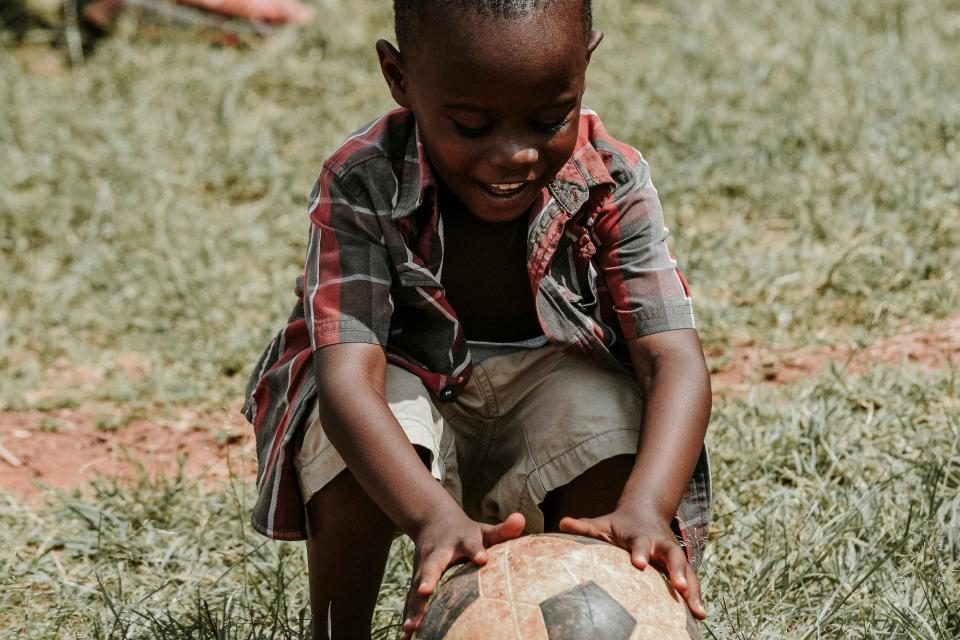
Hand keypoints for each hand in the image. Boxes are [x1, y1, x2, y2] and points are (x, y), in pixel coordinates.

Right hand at [402, 511, 524, 638]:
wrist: (431, 520)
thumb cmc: (466, 532)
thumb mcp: (484, 529)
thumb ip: (503, 529)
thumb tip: (521, 519)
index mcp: (460, 541)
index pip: (470, 545)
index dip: (476, 551)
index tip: (483, 559)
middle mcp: (437, 554)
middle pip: (433, 566)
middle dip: (428, 578)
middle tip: (425, 591)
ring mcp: (423, 568)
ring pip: (417, 588)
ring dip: (414, 607)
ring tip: (411, 627)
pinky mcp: (416, 582)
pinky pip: (411, 601)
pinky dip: (409, 617)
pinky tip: (406, 636)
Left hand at [559, 507, 705, 619]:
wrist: (646, 513)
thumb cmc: (619, 525)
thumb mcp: (602, 523)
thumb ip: (584, 527)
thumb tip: (562, 523)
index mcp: (641, 535)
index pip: (640, 542)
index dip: (640, 551)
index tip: (638, 564)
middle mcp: (661, 544)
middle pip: (673, 555)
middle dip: (677, 570)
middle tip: (679, 587)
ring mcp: (673, 556)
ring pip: (687, 571)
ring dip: (693, 590)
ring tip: (698, 613)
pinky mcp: (680, 568)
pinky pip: (691, 583)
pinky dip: (696, 598)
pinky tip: (699, 618)